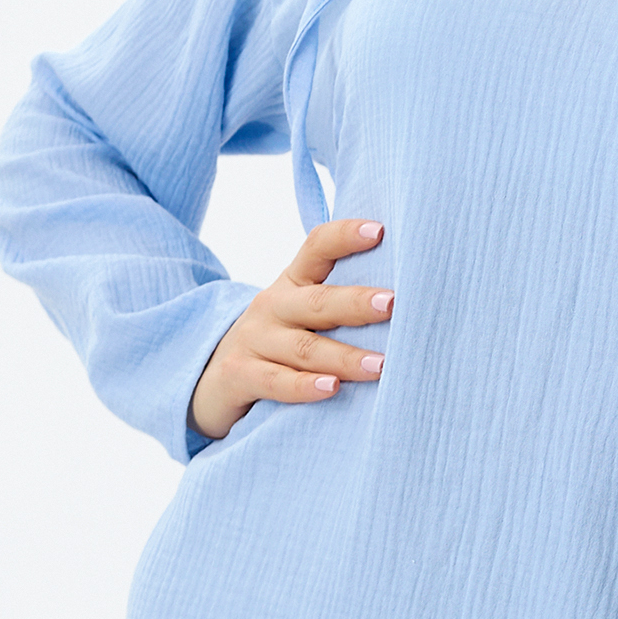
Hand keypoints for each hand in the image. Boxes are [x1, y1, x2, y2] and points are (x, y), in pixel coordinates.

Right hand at [189, 218, 391, 443]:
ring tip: (381, 365)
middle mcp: (272, 306)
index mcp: (292, 283)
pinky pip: (276, 381)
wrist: (212, 380)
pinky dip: (304, 387)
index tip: (380, 230)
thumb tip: (406, 295)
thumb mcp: (300, 314)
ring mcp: (254, 341)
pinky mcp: (239, 375)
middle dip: (357, 302)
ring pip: (304, 348)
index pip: (316, 247)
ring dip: (345, 357)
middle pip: (318, 302)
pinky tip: (332, 388)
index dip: (345, 236)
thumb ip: (339, 302)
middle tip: (394, 304)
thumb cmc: (278, 343)